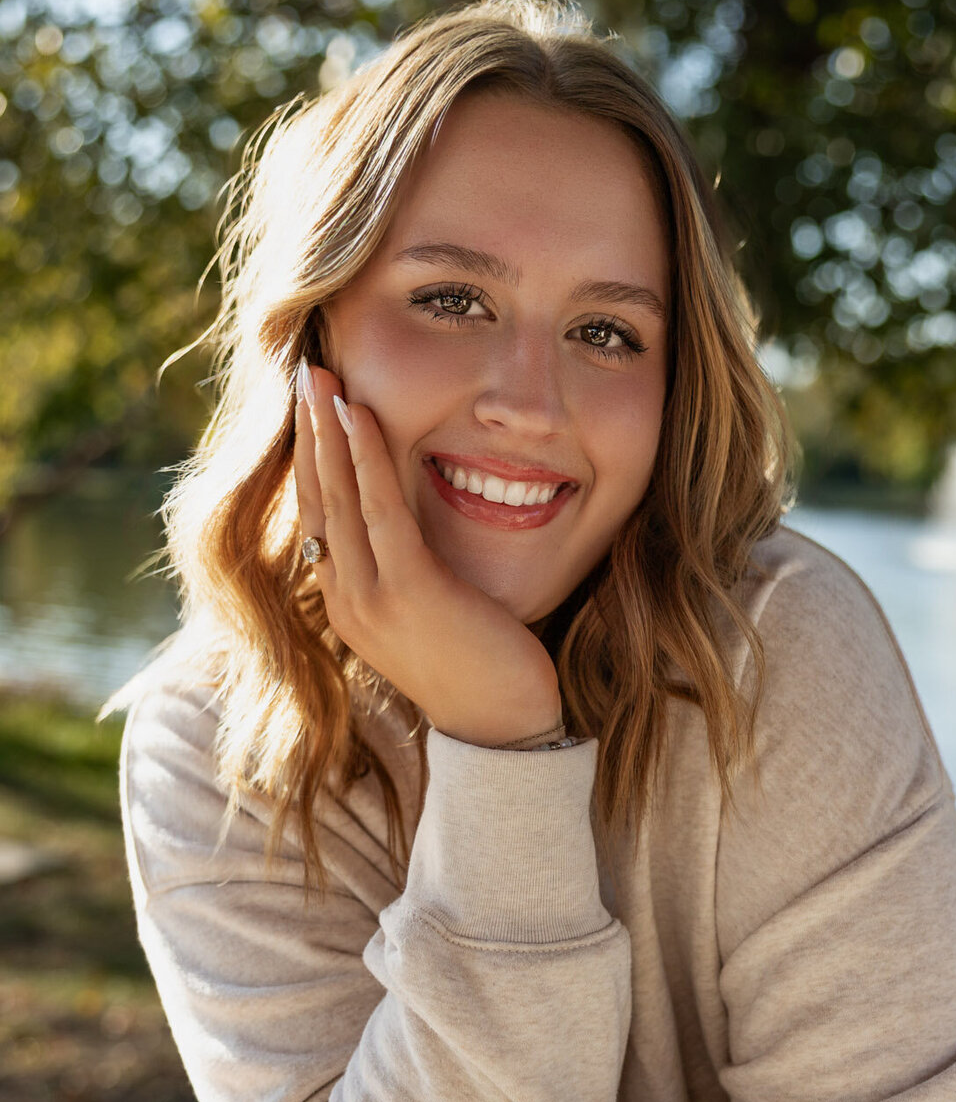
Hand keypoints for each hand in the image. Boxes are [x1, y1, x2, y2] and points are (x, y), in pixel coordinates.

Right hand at [295, 362, 564, 747]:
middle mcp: (347, 602)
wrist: (504, 730)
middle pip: (316, 499)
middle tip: (305, 371)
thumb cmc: (481, 671)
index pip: (318, 517)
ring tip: (320, 377)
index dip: (310, 459)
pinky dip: (367, 460)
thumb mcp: (432, 616)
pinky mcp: (408, 593)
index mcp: (349, 604)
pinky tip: (361, 416)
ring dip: (327, 431)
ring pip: (338, 499)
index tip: (311, 408)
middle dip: (308, 431)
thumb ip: (409, 574)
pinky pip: (380, 512)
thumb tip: (409, 531)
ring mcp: (371, 600)